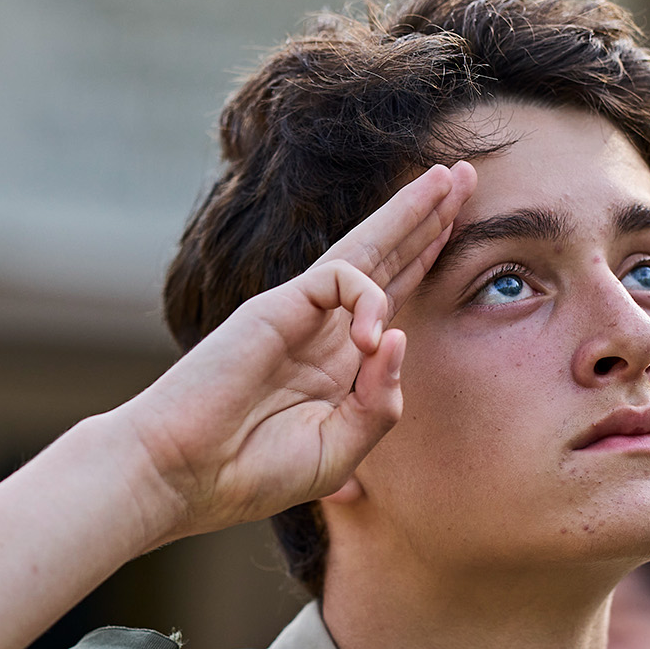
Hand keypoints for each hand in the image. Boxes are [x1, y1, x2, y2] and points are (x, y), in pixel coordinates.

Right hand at [121, 161, 476, 539]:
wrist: (184, 474)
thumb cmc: (252, 473)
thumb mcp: (338, 451)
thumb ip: (379, 403)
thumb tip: (399, 337)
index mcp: (337, 365)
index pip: (390, 299)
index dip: (423, 262)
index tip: (457, 229)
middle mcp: (322, 332)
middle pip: (384, 259)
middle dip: (426, 218)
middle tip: (465, 173)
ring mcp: (299, 316)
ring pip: (365, 247)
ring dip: (410, 212)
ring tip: (450, 177)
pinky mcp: (276, 308)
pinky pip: (339, 277)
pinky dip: (368, 298)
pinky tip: (374, 338)